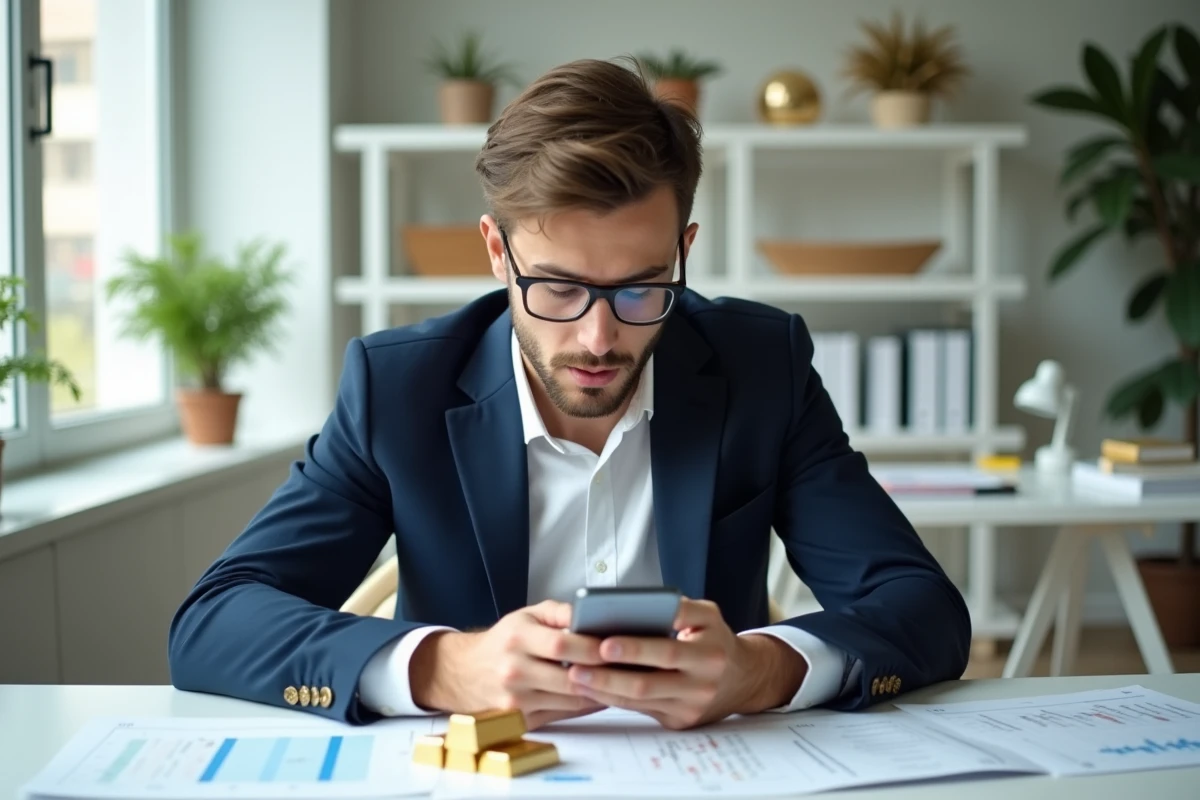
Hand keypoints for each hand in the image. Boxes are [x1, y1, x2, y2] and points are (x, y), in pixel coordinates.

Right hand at [409, 600, 606, 728]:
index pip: (561, 645)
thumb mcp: (526, 615)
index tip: (617, 646)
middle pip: (569, 678)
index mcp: (517, 639)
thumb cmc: (504, 640)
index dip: (592, 648)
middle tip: (629, 668)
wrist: (464, 672)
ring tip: (622, 681)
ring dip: (599, 692)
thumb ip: (560, 612)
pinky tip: (601, 695)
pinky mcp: (519, 720)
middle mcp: (513, 671)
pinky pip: (562, 715)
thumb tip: (592, 613)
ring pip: (570, 701)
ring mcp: (515, 700)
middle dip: (603, 674)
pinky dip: (584, 706)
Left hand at [565, 598, 807, 729]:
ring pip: (640, 700)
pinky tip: (591, 688)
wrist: (744, 679)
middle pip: (648, 682)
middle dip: (608, 675)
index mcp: (708, 652)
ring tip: (575, 676)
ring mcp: (690, 707)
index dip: (635, 649)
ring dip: (604, 690)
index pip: (667, 649)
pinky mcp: (680, 722)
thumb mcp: (708, 615)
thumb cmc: (715, 639)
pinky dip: (614, 700)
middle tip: (576, 665)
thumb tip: (640, 604)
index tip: (604, 644)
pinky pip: (641, 711)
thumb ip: (680, 608)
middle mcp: (701, 683)